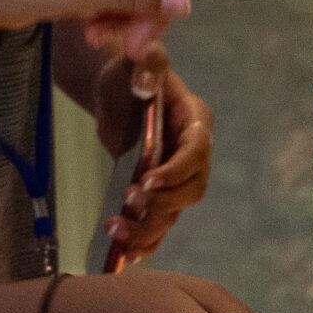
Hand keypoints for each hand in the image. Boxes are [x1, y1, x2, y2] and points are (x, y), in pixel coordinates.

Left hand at [96, 45, 211, 261]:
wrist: (116, 91)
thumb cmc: (129, 70)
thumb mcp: (136, 58)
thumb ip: (147, 62)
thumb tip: (144, 80)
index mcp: (195, 120)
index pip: (196, 150)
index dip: (176, 168)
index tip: (147, 179)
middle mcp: (193, 154)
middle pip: (192, 189)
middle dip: (164, 201)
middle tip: (130, 200)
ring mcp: (178, 178)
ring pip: (174, 212)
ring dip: (149, 227)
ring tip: (116, 231)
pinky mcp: (161, 194)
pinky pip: (160, 224)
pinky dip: (146, 241)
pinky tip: (125, 253)